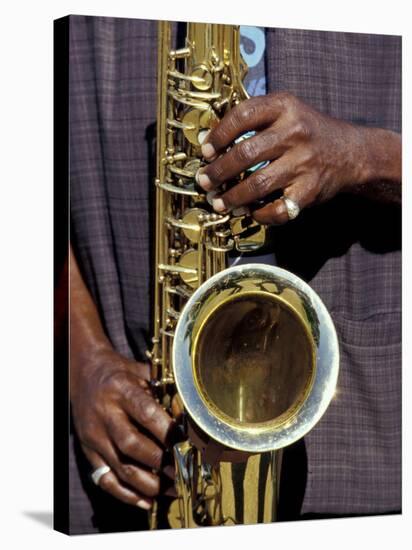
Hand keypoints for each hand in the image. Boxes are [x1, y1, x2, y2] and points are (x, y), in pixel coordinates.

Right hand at [70, 346, 177, 509]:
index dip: (167, 431)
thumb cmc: (119, 373)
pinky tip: (147, 499)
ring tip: (172, 489)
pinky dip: (126, 494)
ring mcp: (94, 435)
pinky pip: (105, 479)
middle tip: (182, 472)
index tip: (187, 443)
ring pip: (119, 468)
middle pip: (131, 445)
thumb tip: (189, 415)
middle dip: (160, 462)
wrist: (83, 373)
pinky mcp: (88, 451)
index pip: (146, 413)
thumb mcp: (141, 371)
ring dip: (148, 484)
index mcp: (120, 390)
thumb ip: (163, 390)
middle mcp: (104, 414)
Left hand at [197, 92, 400, 222]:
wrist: (350, 153)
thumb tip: (209, 143)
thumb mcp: (286, 112)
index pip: (243, 116)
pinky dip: (260, 214)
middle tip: (205, 182)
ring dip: (232, 198)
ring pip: (257, 184)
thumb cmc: (307, 132)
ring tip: (219, 203)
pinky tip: (250, 212)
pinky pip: (277, 208)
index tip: (205, 151)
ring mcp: (304, 163)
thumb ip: (253, 120)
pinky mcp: (310, 190)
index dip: (219, 135)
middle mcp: (295, 132)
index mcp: (285, 107)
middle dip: (218, 172)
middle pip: (245, 154)